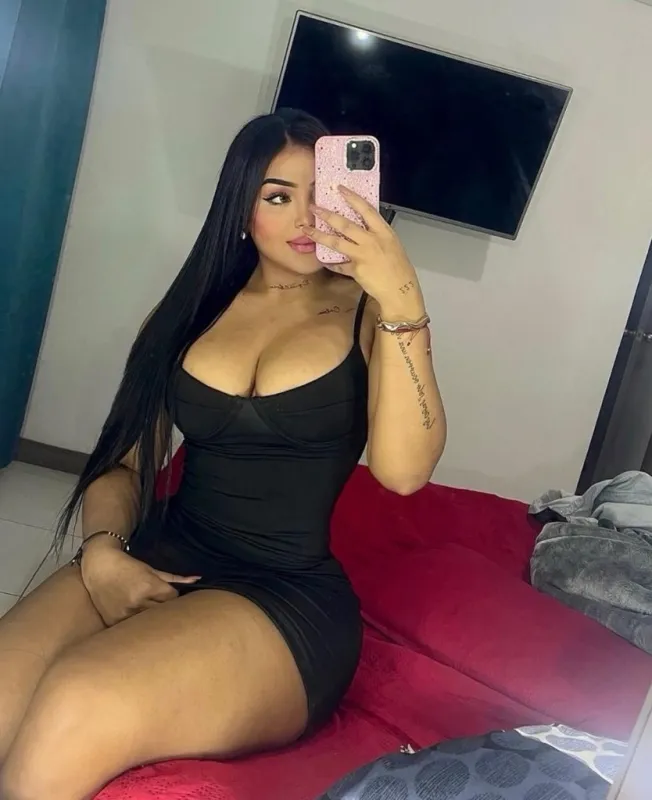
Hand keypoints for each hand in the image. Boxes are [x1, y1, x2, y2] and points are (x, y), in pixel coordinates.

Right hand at [80, 545, 200, 625]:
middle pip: (163, 612)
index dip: (173, 597)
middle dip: (166, 610)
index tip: (170, 596)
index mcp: (148, 586)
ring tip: (152, 615)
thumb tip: (198, 579)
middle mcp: (137, 601)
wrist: (99, 567)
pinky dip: (136, 624)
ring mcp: (124, 613)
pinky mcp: (114, 621)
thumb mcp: (152, 570)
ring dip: (152, 620)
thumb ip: (175, 578)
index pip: (172, 598)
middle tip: (166, 609)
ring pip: (148, 623)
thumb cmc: (128, 567)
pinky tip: (137, 620)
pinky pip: (132, 628)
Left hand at [304, 186, 424, 313]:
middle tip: (313, 208)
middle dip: (326, 214)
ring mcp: (362, 255)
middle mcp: (371, 241)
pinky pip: (339, 265)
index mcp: (383, 232)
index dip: (352, 198)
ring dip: (319, 235)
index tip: (340, 189)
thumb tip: (362, 227)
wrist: (400, 289)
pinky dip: (331, 264)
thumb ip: (377, 234)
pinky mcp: (356, 270)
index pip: (366, 209)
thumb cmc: (399, 267)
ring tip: (307, 230)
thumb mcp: (392, 244)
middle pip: (345, 224)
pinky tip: (324, 261)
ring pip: (336, 242)